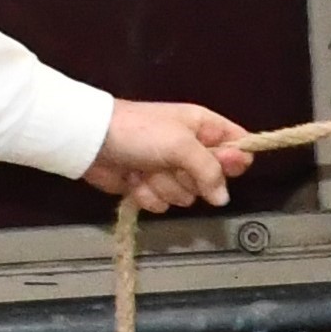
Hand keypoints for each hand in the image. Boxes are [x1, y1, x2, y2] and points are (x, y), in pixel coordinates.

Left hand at [87, 100, 252, 212]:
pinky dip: (147, 194)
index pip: (238, 146)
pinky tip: (134, 179)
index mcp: (203, 127)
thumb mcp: (181, 144)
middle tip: (171, 163)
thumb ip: (209, 170)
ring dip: (164, 186)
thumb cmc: (140, 133)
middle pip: (213, 179)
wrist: (92, 142)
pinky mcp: (151, 186)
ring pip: (187, 196)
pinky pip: (163, 204)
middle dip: (190, 178)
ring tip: (146, 169)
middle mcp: (191, 149)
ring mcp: (170, 170)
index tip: (223, 167)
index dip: (234, 160)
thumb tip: (223, 198)